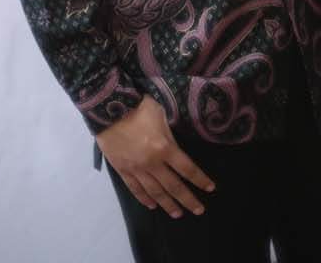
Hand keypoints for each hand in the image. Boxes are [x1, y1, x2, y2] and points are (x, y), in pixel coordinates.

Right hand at [96, 96, 214, 217]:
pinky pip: (135, 189)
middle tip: (198, 210)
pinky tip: (152, 206)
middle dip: (188, 200)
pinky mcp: (123, 171)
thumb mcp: (161, 116)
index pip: (187, 169)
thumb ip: (169, 137)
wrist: (109, 108)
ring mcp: (137, 169)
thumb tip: (175, 149)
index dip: (200, 180)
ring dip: (168, 204)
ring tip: (177, 214)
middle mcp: (152, 163)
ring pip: (155, 192)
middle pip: (173, 186)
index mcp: (165, 148)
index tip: (210, 188)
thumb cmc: (139, 107)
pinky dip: (145, 199)